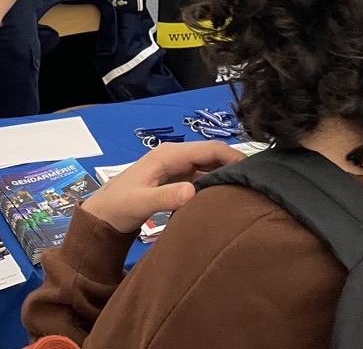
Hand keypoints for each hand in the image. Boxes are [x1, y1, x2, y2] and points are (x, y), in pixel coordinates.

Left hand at [81, 141, 245, 233]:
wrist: (103, 215)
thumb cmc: (119, 206)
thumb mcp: (141, 203)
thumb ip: (165, 198)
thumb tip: (193, 191)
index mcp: (170, 155)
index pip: (210, 149)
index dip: (234, 156)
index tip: (256, 170)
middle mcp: (176, 156)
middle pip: (213, 155)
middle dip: (235, 164)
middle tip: (259, 183)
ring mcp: (177, 167)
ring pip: (210, 165)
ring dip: (227, 174)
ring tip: (250, 190)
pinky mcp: (177, 180)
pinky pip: (203, 177)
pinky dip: (217, 183)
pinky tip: (229, 196)